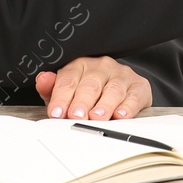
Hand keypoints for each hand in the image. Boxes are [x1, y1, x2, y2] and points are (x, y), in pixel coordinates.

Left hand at [35, 56, 152, 120]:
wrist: (121, 87)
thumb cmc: (89, 91)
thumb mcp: (67, 90)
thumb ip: (53, 88)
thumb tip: (43, 80)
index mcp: (80, 65)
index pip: (68, 79)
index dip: (61, 96)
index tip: (56, 112)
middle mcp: (102, 66)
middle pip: (90, 84)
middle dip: (82, 102)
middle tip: (76, 116)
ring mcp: (122, 75)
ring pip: (113, 89)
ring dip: (104, 105)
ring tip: (96, 117)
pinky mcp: (139, 86)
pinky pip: (135, 95)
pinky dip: (128, 106)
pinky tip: (121, 114)